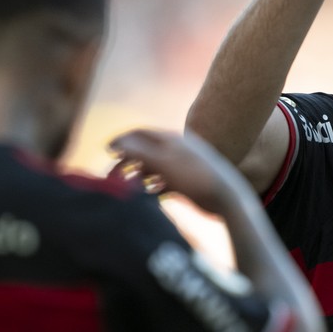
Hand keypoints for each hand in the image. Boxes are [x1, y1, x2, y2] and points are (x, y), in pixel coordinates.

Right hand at [108, 129, 256, 216]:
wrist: (227, 197)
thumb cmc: (195, 177)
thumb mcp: (163, 163)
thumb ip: (138, 152)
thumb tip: (116, 143)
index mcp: (170, 139)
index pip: (139, 133)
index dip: (121, 140)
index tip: (105, 151)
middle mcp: (175, 150)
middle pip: (144, 151)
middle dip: (125, 162)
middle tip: (110, 177)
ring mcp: (181, 167)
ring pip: (152, 169)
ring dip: (137, 177)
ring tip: (126, 189)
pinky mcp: (187, 183)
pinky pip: (163, 183)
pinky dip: (152, 189)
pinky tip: (146, 198)